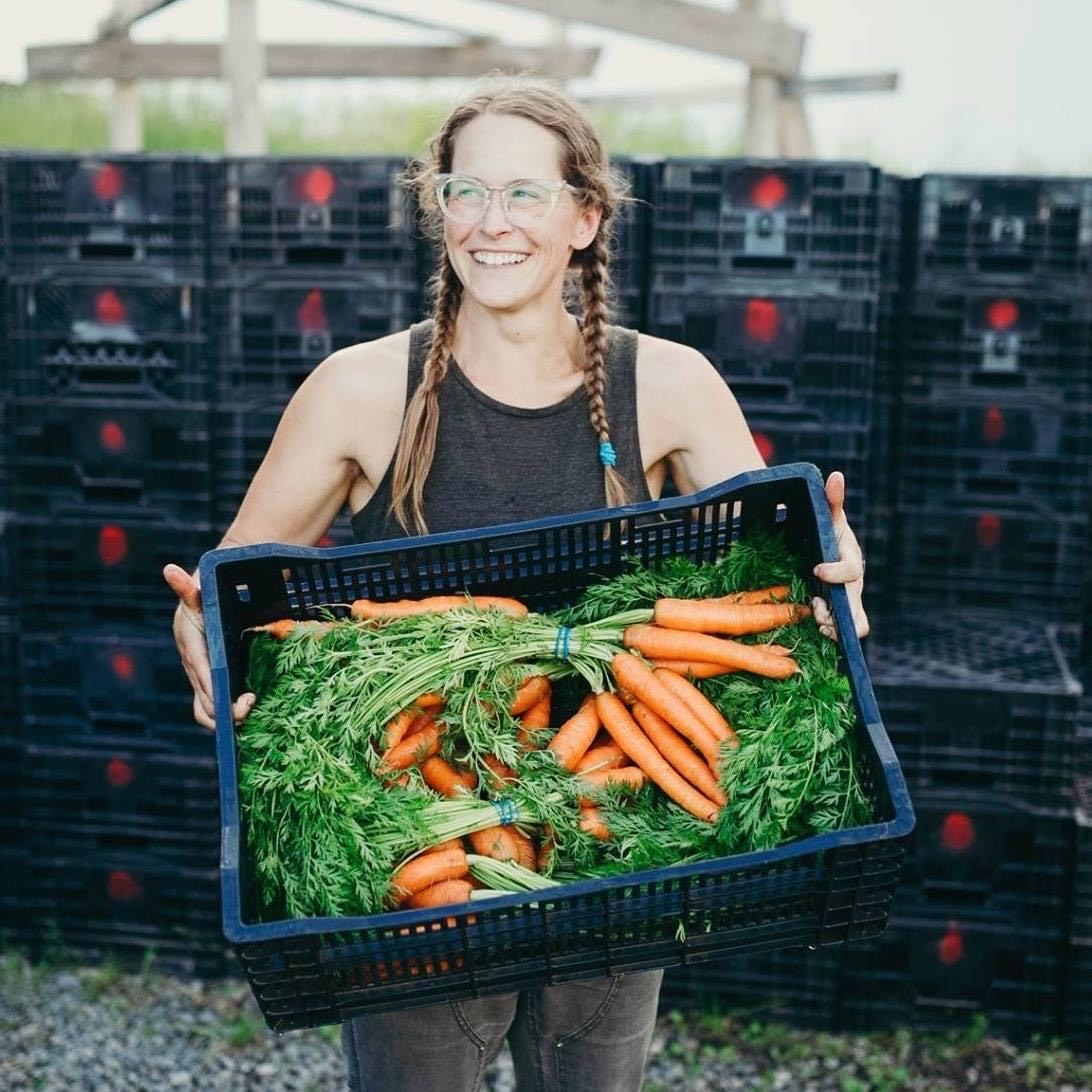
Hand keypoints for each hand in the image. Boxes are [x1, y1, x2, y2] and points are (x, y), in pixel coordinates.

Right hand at [163, 563, 255, 729]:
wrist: (212, 598)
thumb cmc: (210, 593)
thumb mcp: (202, 590)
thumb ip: (188, 587)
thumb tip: (169, 569)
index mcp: (190, 644)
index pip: (201, 672)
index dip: (215, 688)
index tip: (237, 700)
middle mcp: (194, 664)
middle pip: (203, 696)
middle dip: (224, 708)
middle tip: (251, 706)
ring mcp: (202, 675)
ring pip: (206, 707)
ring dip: (225, 717)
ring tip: (250, 712)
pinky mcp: (212, 680)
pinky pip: (215, 703)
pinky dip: (227, 714)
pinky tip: (249, 715)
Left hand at [810, 471, 869, 642]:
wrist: (830, 553)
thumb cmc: (831, 534)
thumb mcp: (831, 519)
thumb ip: (832, 500)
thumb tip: (835, 475)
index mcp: (851, 563)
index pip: (850, 571)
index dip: (835, 573)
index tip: (816, 569)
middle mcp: (853, 589)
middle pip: (859, 614)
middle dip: (839, 617)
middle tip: (816, 606)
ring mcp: (846, 605)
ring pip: (850, 628)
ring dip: (829, 627)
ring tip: (812, 611)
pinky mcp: (837, 616)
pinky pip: (837, 633)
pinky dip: (825, 632)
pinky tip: (809, 621)